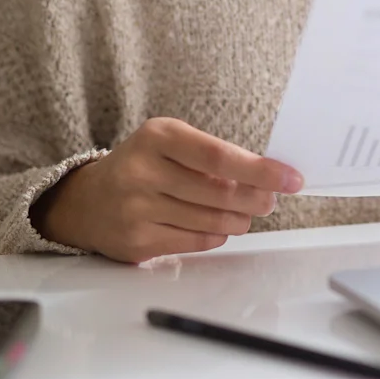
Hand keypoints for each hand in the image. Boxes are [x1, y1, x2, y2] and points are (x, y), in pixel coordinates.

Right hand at [32, 117, 303, 262]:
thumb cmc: (142, 166)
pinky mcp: (137, 242)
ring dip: (241, 219)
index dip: (261, 170)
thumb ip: (212, 155)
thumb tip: (267, 176)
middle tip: (271, 200)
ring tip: (246, 213)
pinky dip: (218, 234)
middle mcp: (143, 171)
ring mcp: (137, 209)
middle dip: (256, 198)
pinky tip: (219, 226)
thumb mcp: (169, 143)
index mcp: (158, 137)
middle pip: (221, 192)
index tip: (292, 178)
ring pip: (213, 220)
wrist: (87, 201)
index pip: (220, 156)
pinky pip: (197, 241)